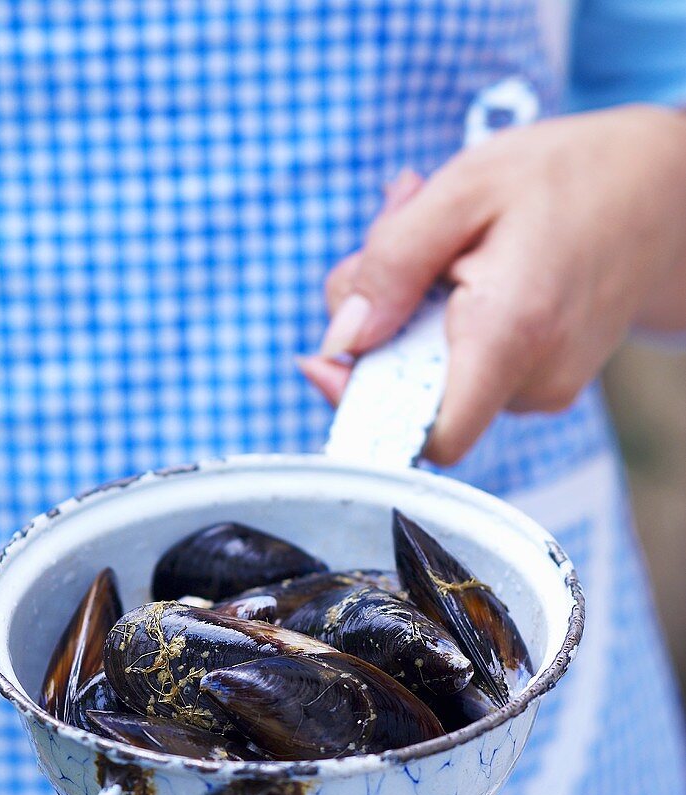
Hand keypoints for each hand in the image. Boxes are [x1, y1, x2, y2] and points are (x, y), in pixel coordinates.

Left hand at [297, 106, 685, 464]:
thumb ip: (392, 264)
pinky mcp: (546, 380)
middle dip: (381, 322)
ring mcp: (546, 387)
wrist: (663, 191)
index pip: (427, 435)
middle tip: (391, 228)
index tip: (326, 361)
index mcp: (509, 334)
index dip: (363, 410)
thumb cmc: (566, 176)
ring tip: (442, 232)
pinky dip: (445, 316)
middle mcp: (534, 380)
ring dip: (412, 309)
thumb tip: (341, 339)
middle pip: (414, 391)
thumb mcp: (464, 188)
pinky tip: (465, 256)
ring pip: (437, 374)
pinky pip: (468, 363)